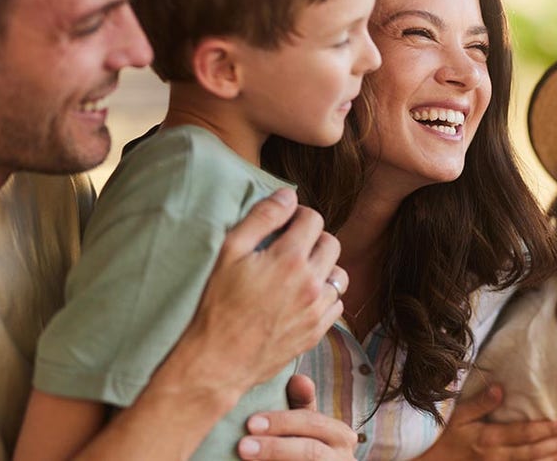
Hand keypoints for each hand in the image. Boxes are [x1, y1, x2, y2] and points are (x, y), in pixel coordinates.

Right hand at [181, 189, 345, 394]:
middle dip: (313, 238)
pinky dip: (324, 296)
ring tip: (298, 272)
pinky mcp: (316, 332)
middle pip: (332, 244)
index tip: (284, 224)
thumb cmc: (218, 304)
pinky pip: (336, 305)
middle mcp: (311, 283)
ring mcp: (317, 310)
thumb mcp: (230, 251)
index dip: (298, 215)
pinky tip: (301, 298)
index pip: (313, 219)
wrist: (218, 360)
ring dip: (323, 267)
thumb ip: (263, 218)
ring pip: (339, 275)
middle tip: (290, 245)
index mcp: (290, 258)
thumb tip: (288, 195)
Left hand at [237, 375, 357, 459]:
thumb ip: (301, 403)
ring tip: (245, 456)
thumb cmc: (306, 446)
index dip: (282, 422)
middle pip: (311, 452)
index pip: (312, 423)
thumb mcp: (306, 425)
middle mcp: (344, 458)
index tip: (251, 423)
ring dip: (275, 460)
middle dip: (276, 448)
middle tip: (243, 446)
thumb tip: (298, 378)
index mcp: (340, 435)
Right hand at [417, 384, 556, 460]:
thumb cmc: (441, 437)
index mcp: (488, 439)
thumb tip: (500, 387)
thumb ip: (479, 403)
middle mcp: (495, 456)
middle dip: (556, 444)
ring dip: (553, 460)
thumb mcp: (456, 416)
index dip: (546, 429)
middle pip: (532, 452)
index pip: (523, 434)